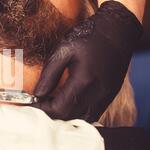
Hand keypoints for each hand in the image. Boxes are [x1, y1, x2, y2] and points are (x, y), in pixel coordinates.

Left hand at [32, 1, 142, 121]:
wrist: (119, 30)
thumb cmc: (89, 36)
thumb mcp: (63, 49)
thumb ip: (49, 74)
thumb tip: (37, 94)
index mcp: (84, 81)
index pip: (59, 109)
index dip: (42, 109)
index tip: (31, 103)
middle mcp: (97, 93)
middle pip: (70, 117)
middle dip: (51, 114)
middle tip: (38, 104)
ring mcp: (106, 97)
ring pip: (82, 119)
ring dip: (64, 116)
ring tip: (51, 104)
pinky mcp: (110, 96)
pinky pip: (92, 114)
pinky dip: (77, 113)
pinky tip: (67, 103)